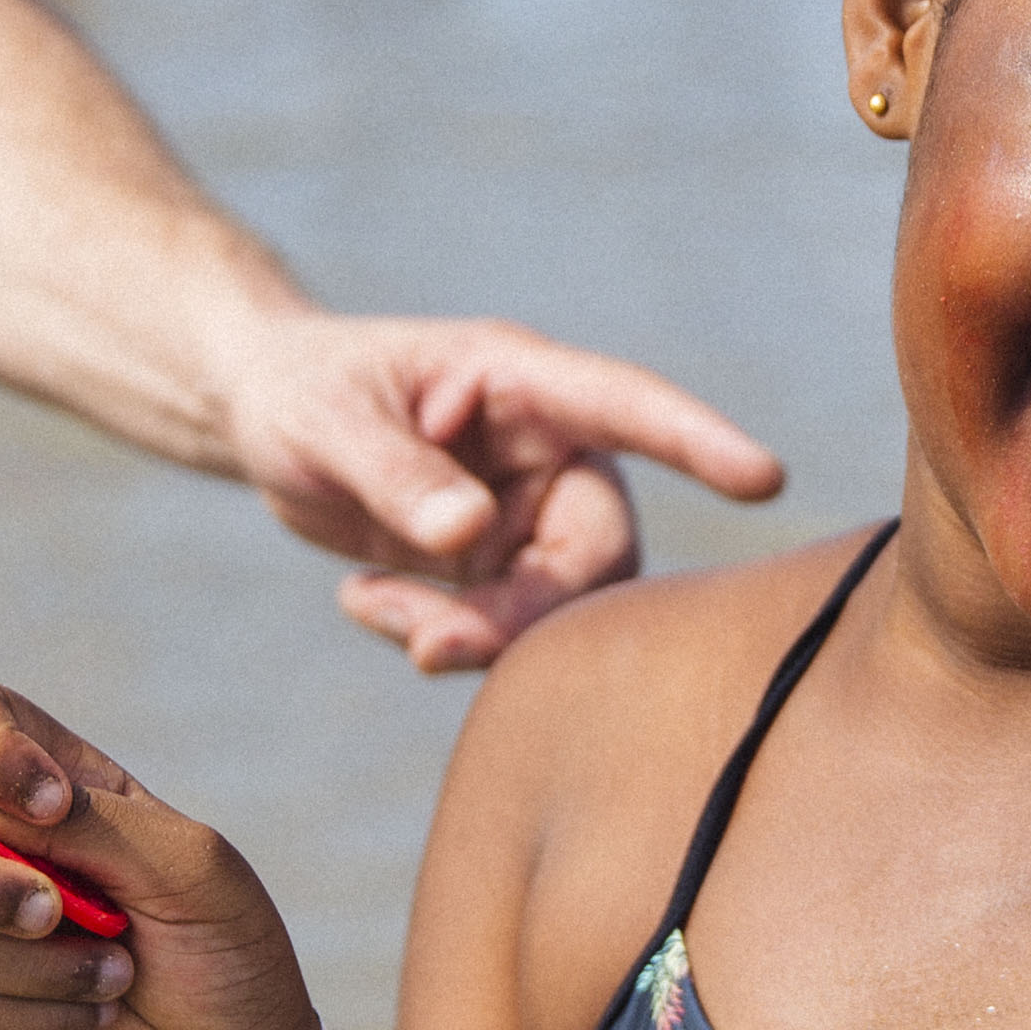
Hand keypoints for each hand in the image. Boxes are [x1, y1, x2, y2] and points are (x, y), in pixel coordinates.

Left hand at [212, 311, 787, 674]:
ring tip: (370, 605)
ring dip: (474, 633)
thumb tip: (468, 534)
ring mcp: (533, 512)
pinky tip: (362, 599)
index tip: (763, 477)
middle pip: (599, 549)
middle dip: (527, 612)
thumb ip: (394, 473)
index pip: (627, 406)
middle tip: (428, 648)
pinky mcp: (504, 566)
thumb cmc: (300, 391)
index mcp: (523, 382)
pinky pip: (504, 629)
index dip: (697, 440)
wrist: (267, 418)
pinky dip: (435, 632)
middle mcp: (549, 449)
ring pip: (558, 606)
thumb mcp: (326, 423)